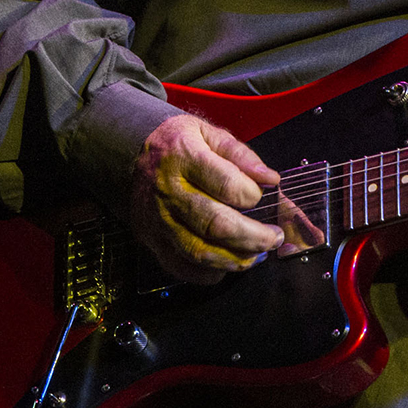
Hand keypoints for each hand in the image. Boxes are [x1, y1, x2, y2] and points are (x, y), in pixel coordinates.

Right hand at [129, 114, 284, 283]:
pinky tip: (227, 264)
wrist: (133, 155)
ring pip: (199, 251)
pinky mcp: (150, 239)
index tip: (262, 195)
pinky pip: (180, 266)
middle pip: (215, 224)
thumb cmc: (178, 144)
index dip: (252, 195)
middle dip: (253, 236)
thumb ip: (241, 155)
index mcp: (184, 156)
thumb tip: (270, 179)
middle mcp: (168, 190)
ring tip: (258, 255)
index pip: (226, 184)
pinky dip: (208, 273)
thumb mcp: (209, 133)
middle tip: (274, 237)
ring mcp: (157, 219)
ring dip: (235, 258)